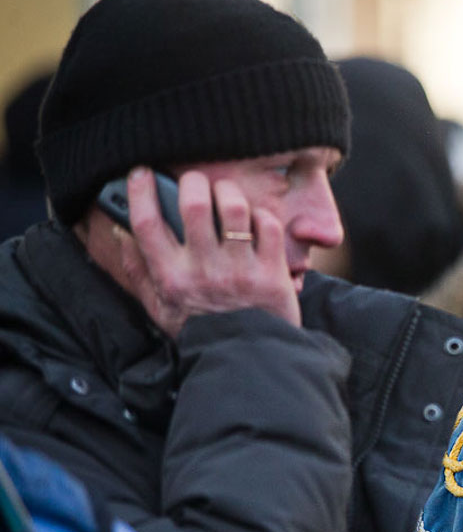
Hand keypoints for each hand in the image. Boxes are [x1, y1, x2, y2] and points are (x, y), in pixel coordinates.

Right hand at [114, 166, 299, 336]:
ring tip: (226, 195)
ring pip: (234, 208)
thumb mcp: (160, 308)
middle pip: (193, 204)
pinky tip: (254, 222)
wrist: (248, 358)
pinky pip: (267, 225)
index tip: (141, 173)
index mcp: (171, 277)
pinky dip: (260, 216)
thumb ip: (139, 273)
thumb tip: (122, 235)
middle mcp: (203, 270)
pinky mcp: (271, 273)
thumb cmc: (201, 330)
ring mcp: (240, 270)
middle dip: (193, 182)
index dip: (140, 191)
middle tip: (195, 183)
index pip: (147, 223)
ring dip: (228, 192)